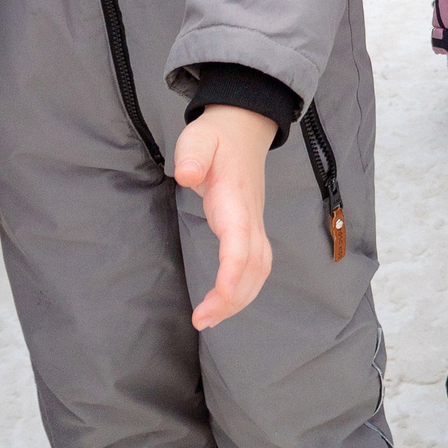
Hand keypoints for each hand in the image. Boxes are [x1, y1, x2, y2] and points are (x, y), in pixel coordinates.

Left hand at [174, 105, 277, 330]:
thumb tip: (188, 175)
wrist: (245, 127)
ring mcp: (255, 223)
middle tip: (202, 320)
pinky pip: (256, 265)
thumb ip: (193, 154)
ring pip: (259, 269)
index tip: (220, 297)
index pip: (240, 240)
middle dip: (233, 297)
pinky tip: (223, 303)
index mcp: (235, 197)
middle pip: (254, 265)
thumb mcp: (199, 137)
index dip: (233, 271)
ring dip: (240, 299)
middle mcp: (250, 216)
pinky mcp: (252, 229)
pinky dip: (244, 289)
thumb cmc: (217, 136)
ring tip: (209, 319)